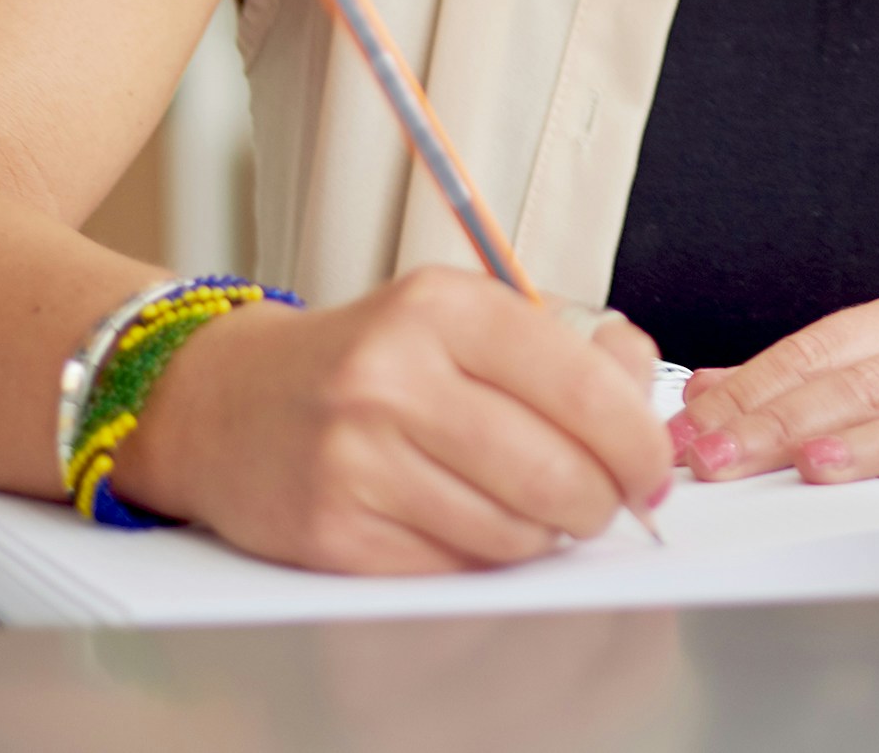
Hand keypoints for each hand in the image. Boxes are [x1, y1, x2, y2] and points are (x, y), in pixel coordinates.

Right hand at [117, 266, 673, 573]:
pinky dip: (483, 559)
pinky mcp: (330, 533)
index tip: (651, 464)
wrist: (227, 403)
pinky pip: (451, 569)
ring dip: (545, 533)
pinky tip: (476, 525)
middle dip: (602, 500)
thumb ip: (569, 346)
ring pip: (509, 531)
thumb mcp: (465, 317)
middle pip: (553, 471)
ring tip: (538, 510)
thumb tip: (645, 394)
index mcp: (442, 308)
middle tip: (609, 501)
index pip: (580, 386)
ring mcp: (354, 460)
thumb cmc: (371, 359)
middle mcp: (392, 379)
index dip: (636, 439)